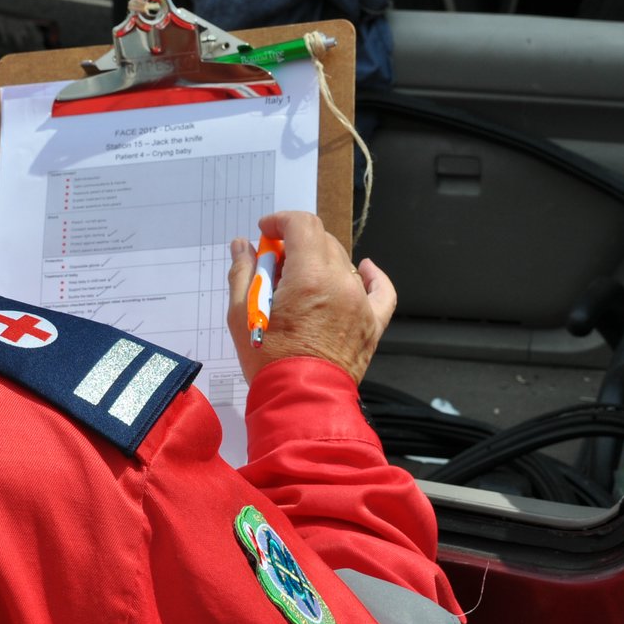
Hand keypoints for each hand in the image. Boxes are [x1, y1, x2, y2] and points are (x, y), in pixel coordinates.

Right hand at [226, 211, 396, 384]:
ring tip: (300, 284)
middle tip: (275, 266)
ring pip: (344, 264)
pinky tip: (364, 268)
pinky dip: (373, 276)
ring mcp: (360, 303)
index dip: (281, 221)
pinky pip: (381, 291)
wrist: (300, 402)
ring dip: (321, 263)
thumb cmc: (270, 362)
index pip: (302, 225)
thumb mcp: (242, 314)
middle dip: (297, 245)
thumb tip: (243, 247)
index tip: (267, 232)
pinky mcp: (373, 324)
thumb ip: (244, 273)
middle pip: (322, 242)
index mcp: (310, 276)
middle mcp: (341, 283)